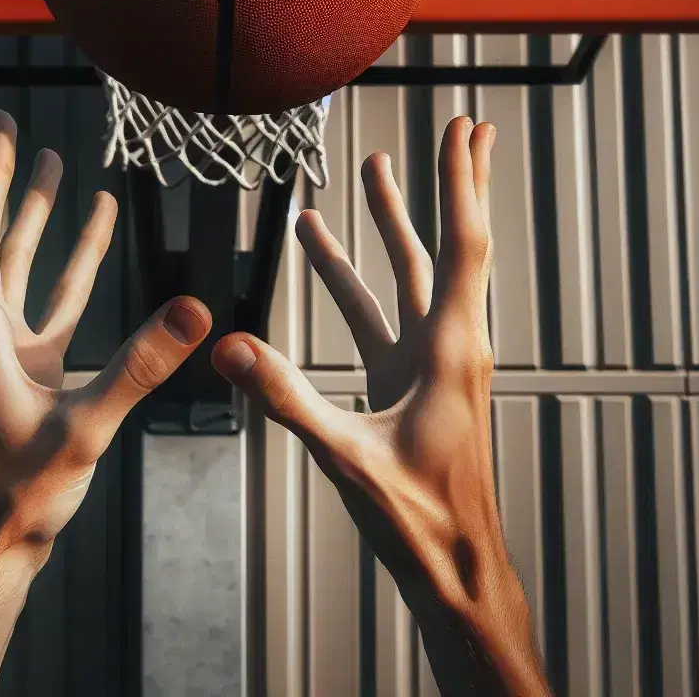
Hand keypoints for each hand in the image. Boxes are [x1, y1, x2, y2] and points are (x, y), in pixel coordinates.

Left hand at [0, 110, 211, 696]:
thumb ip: (139, 368)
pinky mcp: (29, 368)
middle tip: (1, 121)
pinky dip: (71, 259)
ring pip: (14, 260)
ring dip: (30, 209)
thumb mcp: (86, 428)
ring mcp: (5, 347)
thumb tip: (193, 311)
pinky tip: (94, 226)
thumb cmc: (19, 493)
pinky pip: (52, 298)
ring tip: (46, 155)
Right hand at [211, 116, 550, 695]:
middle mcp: (449, 347)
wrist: (456, 571)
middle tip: (464, 127)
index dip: (460, 184)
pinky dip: (355, 281)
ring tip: (374, 171)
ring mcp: (430, 365)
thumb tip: (231, 349)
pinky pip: (380, 316)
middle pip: (451, 245)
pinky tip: (320, 253)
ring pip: (413, 276)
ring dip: (393, 223)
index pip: (461, 246)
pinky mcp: (409, 385)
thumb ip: (287, 401)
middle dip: (450, 184)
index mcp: (452, 352)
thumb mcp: (349, 459)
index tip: (467, 130)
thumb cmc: (422, 523)